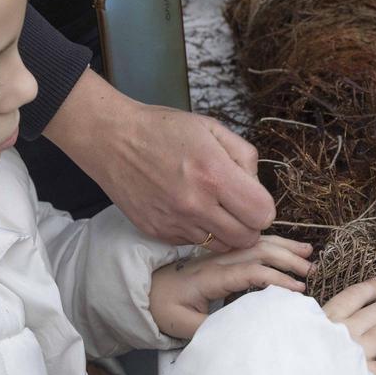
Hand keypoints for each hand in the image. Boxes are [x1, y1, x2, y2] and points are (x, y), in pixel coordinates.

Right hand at [45, 71, 275, 249]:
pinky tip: (188, 209)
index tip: (252, 197)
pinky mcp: (158, 232)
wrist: (112, 139)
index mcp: (213, 174)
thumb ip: (243, 155)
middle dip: (249, 224)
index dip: (263, 207)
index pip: (262, 214)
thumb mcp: (211, 128)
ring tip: (213, 208)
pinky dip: (198, 232)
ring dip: (225, 231)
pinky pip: (193, 243)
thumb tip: (256, 185)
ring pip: (221, 246)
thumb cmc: (162, 129)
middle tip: (237, 206)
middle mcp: (195, 204)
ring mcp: (175, 222)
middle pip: (246, 238)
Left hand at [150, 236, 312, 338]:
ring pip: (256, 242)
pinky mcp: (222, 255)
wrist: (145, 290)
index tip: (298, 291)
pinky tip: (289, 248)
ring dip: (284, 247)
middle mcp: (216, 260)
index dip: (276, 279)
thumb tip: (242, 330)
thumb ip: (211, 328)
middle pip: (257, 250)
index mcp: (208, 277)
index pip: (249, 272)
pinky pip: (250, 243)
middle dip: (287, 259)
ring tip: (309, 255)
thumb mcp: (182, 326)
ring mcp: (219, 254)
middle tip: (311, 273)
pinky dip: (274, 243)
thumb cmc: (164, 309)